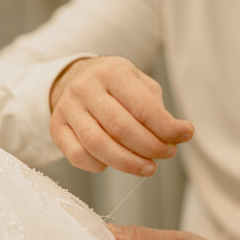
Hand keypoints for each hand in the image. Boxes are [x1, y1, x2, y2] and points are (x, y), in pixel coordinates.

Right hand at [50, 56, 193, 175]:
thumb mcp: (138, 85)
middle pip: (121, 128)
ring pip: (98, 145)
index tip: (184, 136)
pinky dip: (98, 166)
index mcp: (112, 71)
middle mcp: (85, 87)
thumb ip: (156, 109)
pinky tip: (112, 164)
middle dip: (150, 147)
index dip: (167, 128)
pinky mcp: (56, 128)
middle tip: (166, 154)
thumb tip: (176, 136)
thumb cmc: (113, 87)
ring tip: (147, 168)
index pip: (143, 107)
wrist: (73, 79)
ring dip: (127, 163)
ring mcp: (67, 108)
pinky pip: (77, 155)